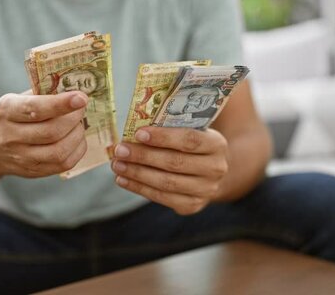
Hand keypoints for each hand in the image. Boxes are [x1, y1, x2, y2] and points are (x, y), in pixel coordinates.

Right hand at [0, 90, 87, 177]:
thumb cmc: (14, 116)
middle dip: (74, 119)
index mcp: (7, 111)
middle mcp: (10, 136)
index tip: (81, 98)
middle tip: (81, 109)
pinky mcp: (33, 171)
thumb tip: (75, 93)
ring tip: (79, 125)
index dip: (61, 104)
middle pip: (51, 131)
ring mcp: (21, 157)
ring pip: (58, 151)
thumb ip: (43, 94)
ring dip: (77, 135)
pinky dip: (77, 150)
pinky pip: (63, 164)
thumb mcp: (19, 99)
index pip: (35, 109)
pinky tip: (77, 139)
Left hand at [111, 127, 228, 214]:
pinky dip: (139, 188)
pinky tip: (123, 179)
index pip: (189, 140)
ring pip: (166, 183)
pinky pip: (162, 198)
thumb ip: (170, 128)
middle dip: (143, 156)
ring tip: (117, 165)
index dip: (163, 137)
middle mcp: (215, 169)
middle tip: (119, 150)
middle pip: (175, 163)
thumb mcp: (190, 130)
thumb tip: (132, 130)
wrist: (210, 171)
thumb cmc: (192, 145)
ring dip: (137, 174)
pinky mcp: (192, 205)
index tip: (138, 134)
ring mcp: (205, 190)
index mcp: (217, 144)